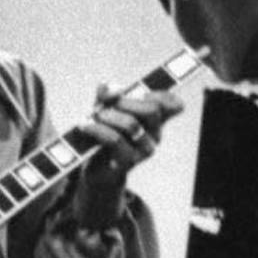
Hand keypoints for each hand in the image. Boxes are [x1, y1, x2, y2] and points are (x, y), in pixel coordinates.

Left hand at [70, 81, 183, 225]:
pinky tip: (85, 126)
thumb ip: (106, 97)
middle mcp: (155, 135)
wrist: (96, 170)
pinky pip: (115, 140)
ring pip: (132, 124)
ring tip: (91, 116)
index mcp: (154, 121)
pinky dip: (97, 129)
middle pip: (152, 110)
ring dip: (107, 116)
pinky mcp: (128, 162)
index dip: (161, 94)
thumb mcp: (104, 112)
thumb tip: (108, 87)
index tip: (136, 91)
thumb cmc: (103, 136)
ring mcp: (144, 150)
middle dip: (124, 101)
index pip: (172, 105)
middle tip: (105, 104)